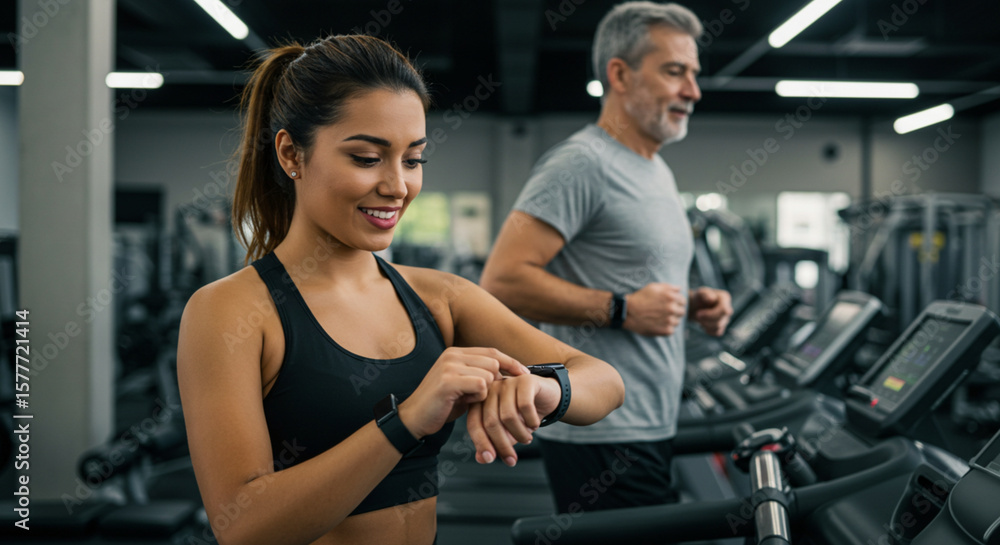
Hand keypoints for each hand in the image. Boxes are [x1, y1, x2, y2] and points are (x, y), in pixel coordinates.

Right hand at [397, 347, 528, 439]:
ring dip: (484, 392)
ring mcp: (449, 366)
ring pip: (489, 375)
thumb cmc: (441, 404)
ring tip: (467, 399)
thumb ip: (480, 376)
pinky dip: (477, 398)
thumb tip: (507, 374)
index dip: (510, 362)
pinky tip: (463, 402)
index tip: (525, 373)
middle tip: (481, 397)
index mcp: (456, 353)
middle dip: (495, 382)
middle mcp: (452, 355)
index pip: (492, 352)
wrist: (414, 418)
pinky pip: (480, 386)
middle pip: (493, 363)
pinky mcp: (448, 381)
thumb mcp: (463, 385)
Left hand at [465, 373, 561, 466]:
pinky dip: (531, 421)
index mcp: (482, 400)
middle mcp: (492, 389)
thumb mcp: (508, 432)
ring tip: (527, 439)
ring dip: (519, 434)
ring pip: (508, 416)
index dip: (481, 443)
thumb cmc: (524, 414)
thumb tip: (481, 459)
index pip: (474, 423)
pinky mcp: (525, 381)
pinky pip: (525, 406)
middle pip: (490, 421)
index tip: (490, 460)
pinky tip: (535, 424)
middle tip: (512, 460)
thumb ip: (494, 443)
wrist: (548, 397)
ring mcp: (508, 383)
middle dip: (502, 445)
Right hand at [623, 283, 686, 335]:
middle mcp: (672, 308)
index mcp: (671, 296)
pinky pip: (671, 330)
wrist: (628, 312)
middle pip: (682, 311)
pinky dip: (665, 328)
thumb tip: (680, 289)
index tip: (668, 304)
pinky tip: (656, 324)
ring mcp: (670, 320)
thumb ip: (669, 287)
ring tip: (658, 318)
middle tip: (663, 312)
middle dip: (675, 311)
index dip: (676, 302)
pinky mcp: (666, 330)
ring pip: (677, 321)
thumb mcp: (653, 287)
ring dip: (670, 320)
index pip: (683, 301)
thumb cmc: (640, 298)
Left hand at [688, 287, 732, 335]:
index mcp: (725, 298)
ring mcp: (726, 319)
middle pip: (720, 321)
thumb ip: (705, 294)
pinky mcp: (722, 326)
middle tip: (697, 315)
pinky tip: (703, 324)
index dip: (711, 314)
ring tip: (699, 318)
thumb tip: (712, 299)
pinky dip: (708, 330)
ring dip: (705, 325)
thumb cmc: (699, 298)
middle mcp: (728, 309)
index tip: (698, 313)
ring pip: (718, 327)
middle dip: (706, 320)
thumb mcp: (700, 293)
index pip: (724, 310)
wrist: (695, 306)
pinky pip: (717, 332)